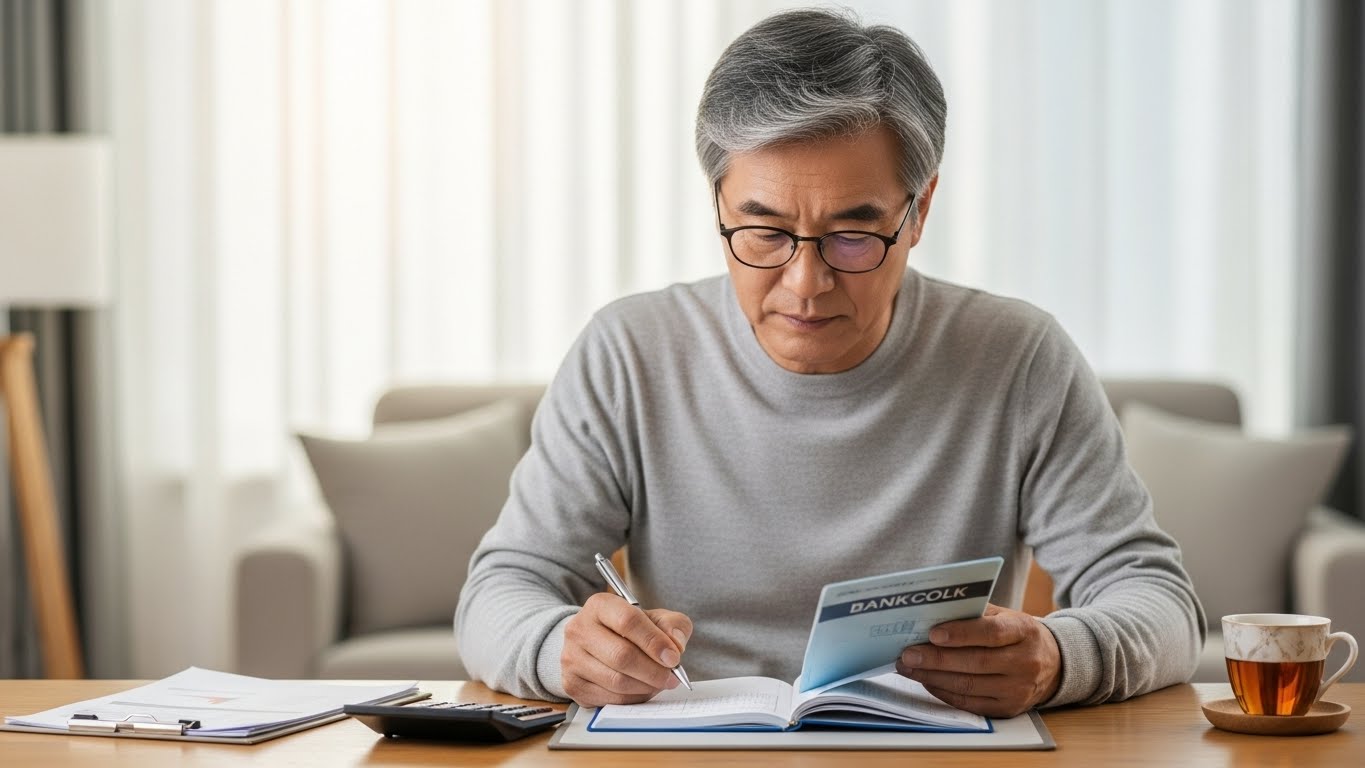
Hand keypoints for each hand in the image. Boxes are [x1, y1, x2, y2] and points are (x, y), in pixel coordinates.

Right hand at [561, 592, 692, 706]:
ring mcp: (571, 658)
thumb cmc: (628, 630)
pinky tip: (641, 690)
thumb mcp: (653, 618)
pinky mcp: (572, 684)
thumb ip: (672, 625)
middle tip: (671, 677)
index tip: (673, 658)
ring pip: (616, 681)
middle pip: (621, 655)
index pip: (628, 621)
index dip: (655, 642)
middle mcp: (579, 629)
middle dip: (653, 671)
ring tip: (659, 683)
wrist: (594, 643)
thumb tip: (676, 644)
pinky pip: (609, 699)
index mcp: (600, 606)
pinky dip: (632, 698)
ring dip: (645, 687)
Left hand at [895, 603, 1060, 717]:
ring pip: (969, 686)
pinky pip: (970, 703)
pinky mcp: (1008, 709)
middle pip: (976, 663)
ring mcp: (1018, 689)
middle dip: (937, 659)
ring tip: (909, 668)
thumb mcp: (1005, 616)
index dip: (961, 634)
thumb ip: (975, 614)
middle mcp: (1025, 663)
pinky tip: (927, 681)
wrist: (1053, 664)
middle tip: (908, 654)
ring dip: (933, 677)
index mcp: (1025, 632)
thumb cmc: (1018, 635)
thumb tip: (933, 615)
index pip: (991, 633)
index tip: (932, 633)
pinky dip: (944, 692)